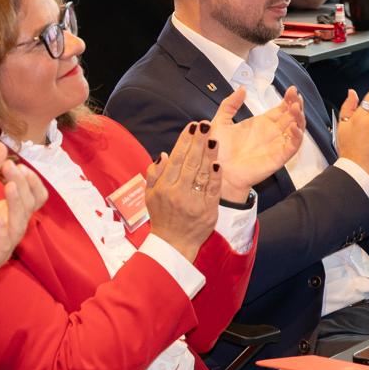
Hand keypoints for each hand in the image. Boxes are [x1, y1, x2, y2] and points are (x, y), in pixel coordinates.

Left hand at [0, 141, 45, 297]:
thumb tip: (1, 145)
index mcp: (6, 211)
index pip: (33, 196)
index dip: (30, 180)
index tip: (14, 163)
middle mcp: (8, 228)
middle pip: (29, 206)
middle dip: (24, 185)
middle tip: (12, 167)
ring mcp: (1, 245)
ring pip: (19, 225)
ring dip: (17, 204)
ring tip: (11, 185)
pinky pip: (2, 247)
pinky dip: (2, 231)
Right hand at [143, 122, 221, 261]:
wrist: (174, 244)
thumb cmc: (161, 217)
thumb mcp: (150, 195)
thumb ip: (154, 173)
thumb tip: (165, 154)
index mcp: (164, 188)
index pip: (176, 159)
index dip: (184, 141)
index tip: (191, 127)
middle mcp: (178, 193)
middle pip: (190, 163)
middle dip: (198, 142)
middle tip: (204, 125)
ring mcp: (194, 202)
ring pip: (202, 174)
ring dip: (209, 155)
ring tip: (213, 138)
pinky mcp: (208, 210)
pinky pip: (213, 190)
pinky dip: (216, 176)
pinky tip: (218, 162)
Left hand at [209, 86, 304, 201]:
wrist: (216, 171)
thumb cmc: (217, 149)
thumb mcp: (221, 121)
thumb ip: (230, 104)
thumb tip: (242, 88)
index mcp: (261, 123)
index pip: (280, 109)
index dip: (287, 99)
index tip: (291, 89)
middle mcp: (271, 133)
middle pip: (291, 117)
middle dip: (296, 105)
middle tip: (295, 95)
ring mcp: (276, 145)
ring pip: (296, 130)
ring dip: (299, 118)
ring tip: (296, 108)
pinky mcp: (278, 158)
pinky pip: (293, 147)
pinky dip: (297, 138)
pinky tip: (295, 128)